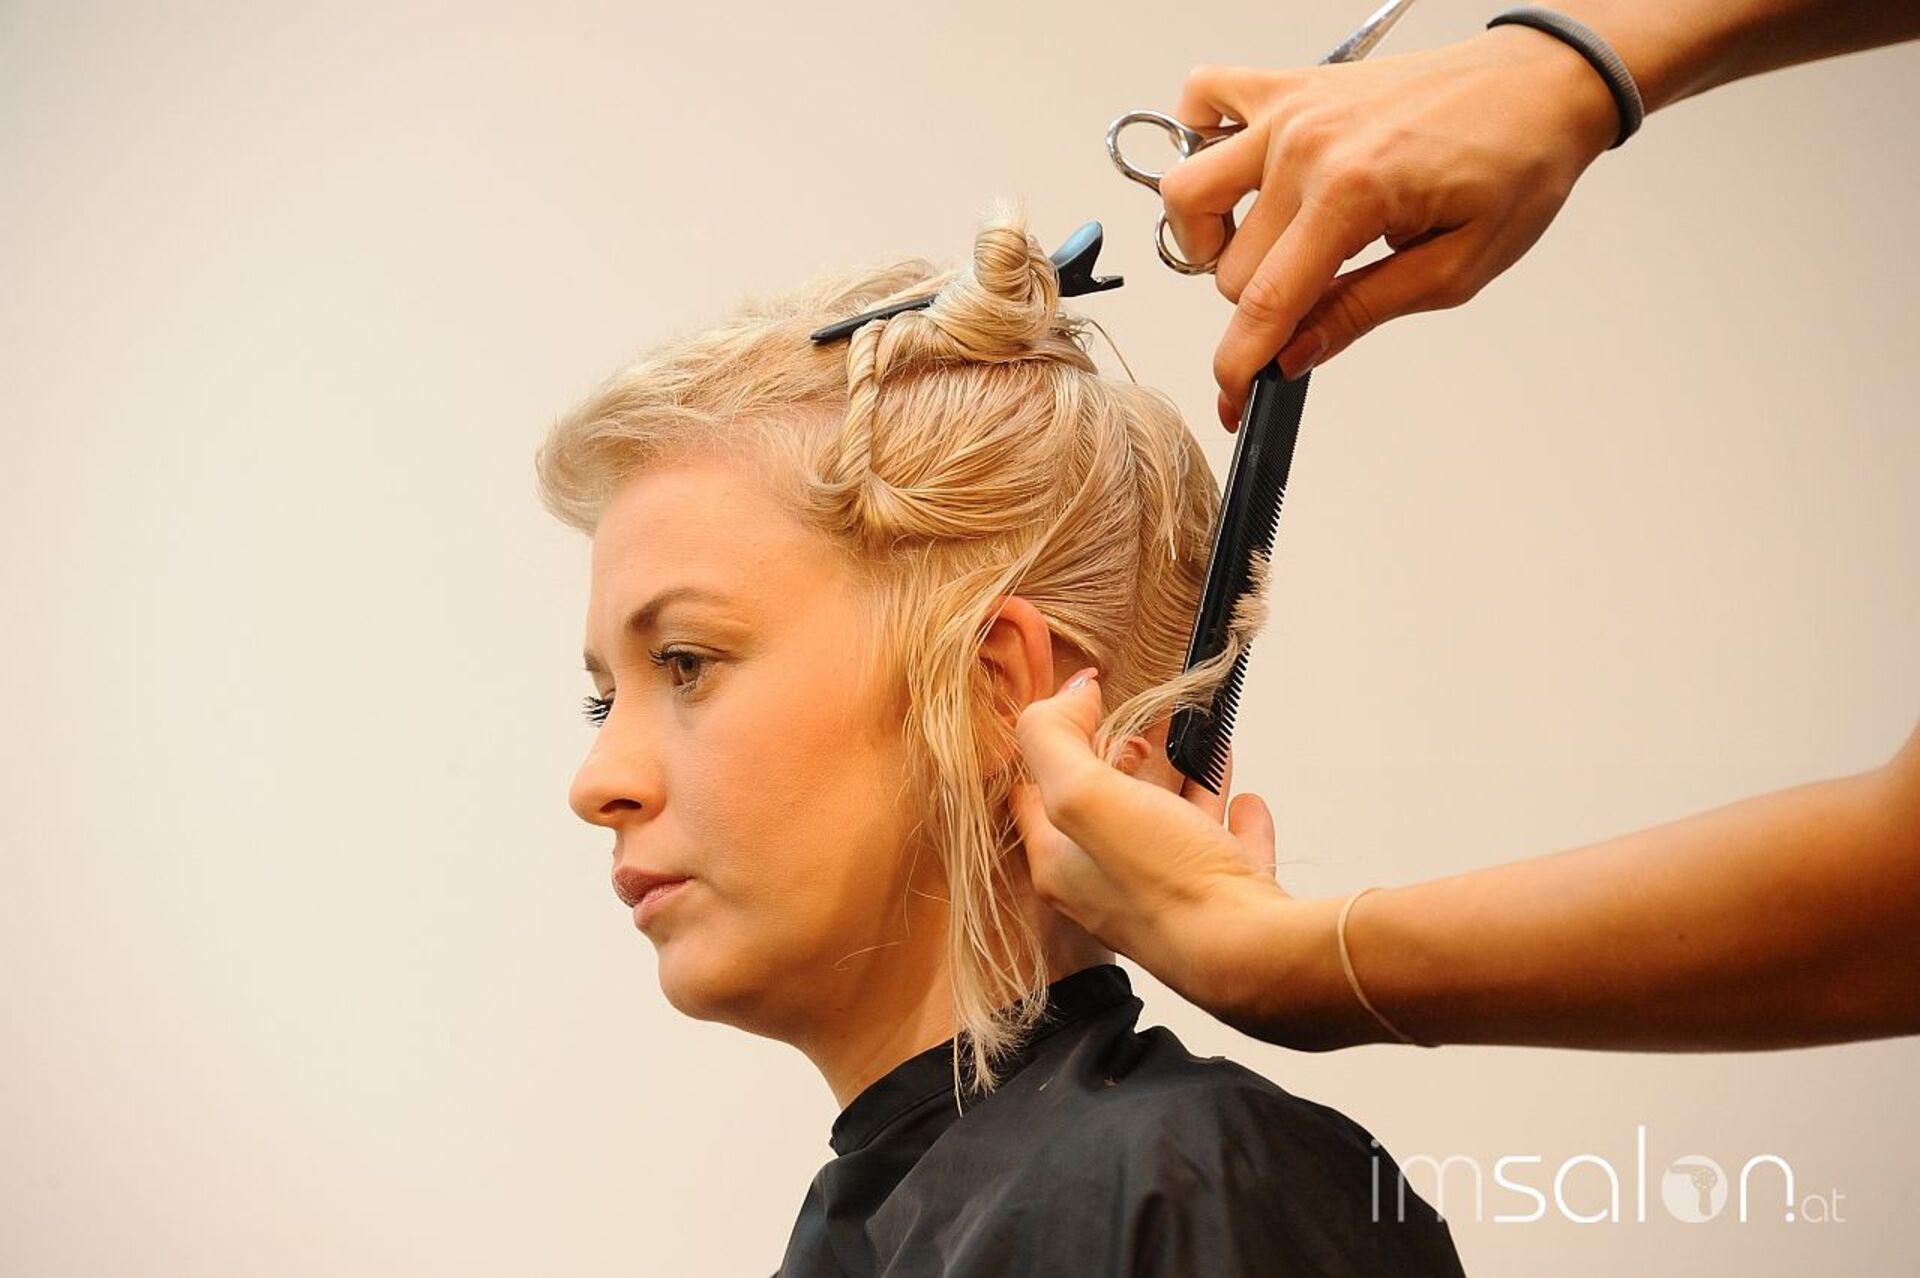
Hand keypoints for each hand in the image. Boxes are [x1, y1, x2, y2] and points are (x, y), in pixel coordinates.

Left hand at [1010, 669, 1296, 1029]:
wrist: (1255, 956)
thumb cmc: (1167, 882)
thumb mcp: (1084, 796)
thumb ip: (1055, 739)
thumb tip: (1068, 695)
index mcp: (1061, 867)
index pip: (1031, 796)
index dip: (1049, 745)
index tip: (1081, 707)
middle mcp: (1107, 888)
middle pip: (1103, 809)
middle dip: (1118, 760)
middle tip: (1140, 728)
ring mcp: (1168, 898)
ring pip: (1166, 826)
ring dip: (1179, 780)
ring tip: (1197, 741)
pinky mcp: (1224, 904)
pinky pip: (1224, 851)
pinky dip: (1230, 818)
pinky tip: (1245, 799)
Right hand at [1158, 26, 1621, 427]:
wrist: (1543, 84)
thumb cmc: (1518, 162)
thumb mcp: (1456, 267)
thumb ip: (1362, 311)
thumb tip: (1295, 355)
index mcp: (1353, 192)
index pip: (1266, 302)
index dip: (1240, 364)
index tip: (1231, 396)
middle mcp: (1308, 145)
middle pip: (1230, 267)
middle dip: (1260, 304)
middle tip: (1311, 302)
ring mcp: (1291, 109)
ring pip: (1190, 193)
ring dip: (1207, 237)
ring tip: (1257, 250)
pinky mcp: (1290, 84)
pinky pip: (1200, 99)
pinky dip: (1197, 137)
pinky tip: (1236, 172)